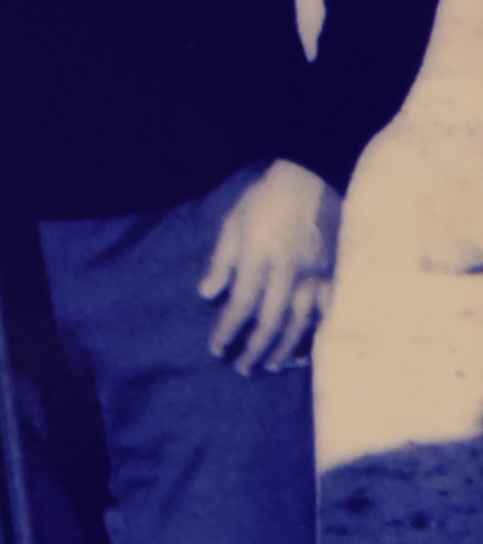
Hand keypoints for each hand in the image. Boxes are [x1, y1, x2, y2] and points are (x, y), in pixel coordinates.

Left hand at [198, 160, 341, 374]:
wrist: (315, 175)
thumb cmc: (267, 199)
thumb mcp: (233, 222)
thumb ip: (221, 260)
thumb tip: (207, 295)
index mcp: (259, 258)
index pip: (240, 305)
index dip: (226, 331)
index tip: (215, 348)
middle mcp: (289, 272)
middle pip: (269, 321)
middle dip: (253, 349)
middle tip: (240, 368)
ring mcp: (317, 275)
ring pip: (300, 323)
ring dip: (282, 349)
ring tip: (268, 366)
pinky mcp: (336, 274)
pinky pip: (327, 313)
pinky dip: (314, 335)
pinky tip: (305, 350)